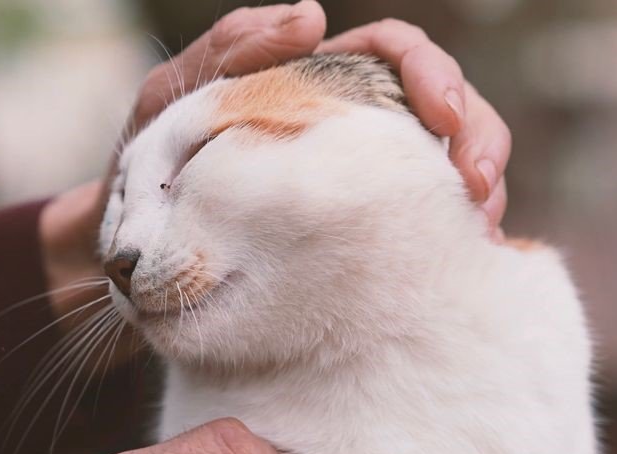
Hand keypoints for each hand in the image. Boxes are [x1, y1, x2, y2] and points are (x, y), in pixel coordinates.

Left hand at [41, 2, 512, 320]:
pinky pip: (427, 225)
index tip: (444, 115)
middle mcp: (352, 126)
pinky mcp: (368, 237)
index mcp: (316, 81)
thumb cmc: (151, 173)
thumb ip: (228, 50)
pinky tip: (460, 255)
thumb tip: (312, 15)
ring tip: (477, 227)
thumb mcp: (171, 104)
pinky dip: (452, 236)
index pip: (395, 52)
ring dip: (479, 188)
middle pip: (445, 108)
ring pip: (450, 167)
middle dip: (479, 135)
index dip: (433, 72)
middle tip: (477, 184)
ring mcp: (365, 183)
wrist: (137, 264)